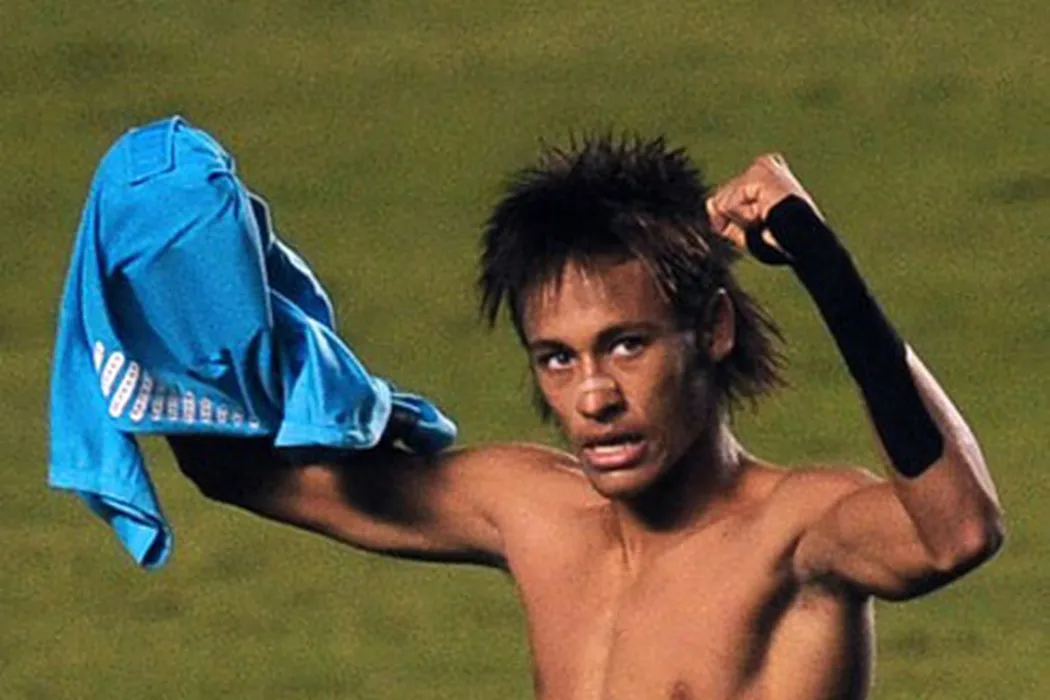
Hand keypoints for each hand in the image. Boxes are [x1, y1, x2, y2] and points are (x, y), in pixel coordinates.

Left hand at [705, 154, 822, 258]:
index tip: (763, 228)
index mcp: (762, 175)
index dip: (735, 222)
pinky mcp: (761, 173)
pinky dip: (744, 218)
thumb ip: (723, 219)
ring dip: (742, 222)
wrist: (806, 247)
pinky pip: (730, 204)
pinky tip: (766, 215)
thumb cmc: (783, 243)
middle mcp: (763, 165)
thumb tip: (710, 202)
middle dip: (736, 221)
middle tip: (767, 226)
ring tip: (769, 220)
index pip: (723, 200)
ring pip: (722, 202)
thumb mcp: (745, 233)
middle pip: (720, 200)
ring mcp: (763, 167)